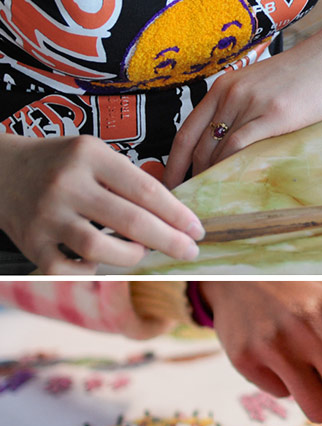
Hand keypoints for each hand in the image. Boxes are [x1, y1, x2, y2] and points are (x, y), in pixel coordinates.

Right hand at [0, 135, 201, 272]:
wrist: (1, 170)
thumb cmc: (62, 164)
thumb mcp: (95, 155)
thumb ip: (130, 179)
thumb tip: (177, 217)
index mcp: (89, 156)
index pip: (146, 190)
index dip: (178, 215)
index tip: (197, 230)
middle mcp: (67, 184)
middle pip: (131, 222)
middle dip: (169, 242)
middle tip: (190, 252)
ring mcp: (46, 214)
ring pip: (101, 249)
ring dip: (132, 257)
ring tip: (142, 253)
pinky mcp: (30, 242)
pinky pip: (69, 268)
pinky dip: (91, 270)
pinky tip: (99, 262)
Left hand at [165, 26, 321, 185]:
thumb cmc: (311, 74)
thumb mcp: (266, 85)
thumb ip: (246, 107)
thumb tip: (237, 141)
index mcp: (225, 87)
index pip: (186, 131)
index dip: (173, 162)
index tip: (171, 184)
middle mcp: (231, 94)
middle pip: (197, 144)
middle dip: (187, 176)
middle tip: (187, 202)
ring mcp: (251, 103)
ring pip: (216, 148)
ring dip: (208, 177)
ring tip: (208, 201)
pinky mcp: (274, 114)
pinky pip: (240, 145)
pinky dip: (228, 168)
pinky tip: (230, 185)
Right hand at [199, 281, 321, 423]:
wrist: (237, 276)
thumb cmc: (303, 297)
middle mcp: (309, 325)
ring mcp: (275, 343)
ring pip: (319, 410)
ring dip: (320, 402)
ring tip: (310, 374)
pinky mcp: (244, 359)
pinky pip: (281, 395)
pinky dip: (284, 382)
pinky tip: (274, 355)